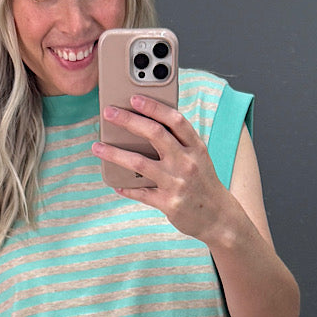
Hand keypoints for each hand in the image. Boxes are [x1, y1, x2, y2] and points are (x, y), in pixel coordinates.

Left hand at [92, 95, 232, 244]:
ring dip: (114, 153)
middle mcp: (187, 162)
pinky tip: (114, 183)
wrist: (219, 217)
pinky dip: (126, 187)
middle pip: (154, 134)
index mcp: (196, 147)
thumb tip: (145, 125)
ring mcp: (177, 183)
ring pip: (139, 163)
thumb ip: (179, 142)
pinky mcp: (169, 204)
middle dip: (129, 120)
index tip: (133, 98)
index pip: (175, 120)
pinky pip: (141, 193)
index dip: (153, 107)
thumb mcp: (198, 158)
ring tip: (97, 147)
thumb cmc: (202, 182)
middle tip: (109, 113)